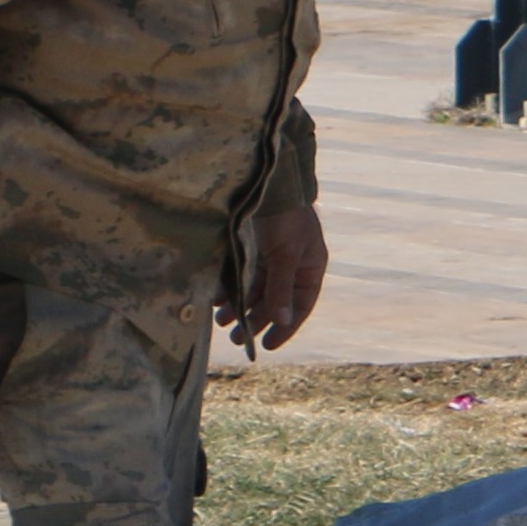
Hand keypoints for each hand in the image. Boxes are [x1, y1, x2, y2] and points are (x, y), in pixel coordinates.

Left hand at [225, 205, 328, 354]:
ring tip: (222, 322)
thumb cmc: (286, 217)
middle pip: (274, 301)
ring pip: (254, 290)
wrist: (266, 181)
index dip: (285, 326)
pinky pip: (240, 276)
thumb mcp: (287, 254)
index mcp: (309, 267)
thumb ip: (282, 288)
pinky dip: (229, 290)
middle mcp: (291, 265)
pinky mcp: (250, 248)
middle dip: (255, 320)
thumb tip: (283, 322)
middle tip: (237, 338)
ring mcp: (270, 257)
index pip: (300, 305)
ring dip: (239, 307)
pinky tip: (217, 301)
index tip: (268, 344)